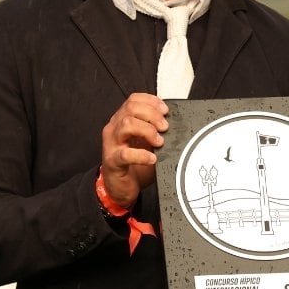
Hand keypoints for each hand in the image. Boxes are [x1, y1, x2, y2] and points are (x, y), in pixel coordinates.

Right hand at [100, 93, 168, 207]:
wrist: (120, 188)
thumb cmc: (135, 164)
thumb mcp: (147, 144)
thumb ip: (156, 132)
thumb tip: (177, 125)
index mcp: (122, 121)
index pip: (133, 100)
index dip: (151, 101)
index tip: (166, 110)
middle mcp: (114, 129)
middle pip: (131, 108)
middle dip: (152, 115)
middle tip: (165, 127)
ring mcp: (111, 144)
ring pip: (127, 124)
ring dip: (148, 131)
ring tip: (159, 142)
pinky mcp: (112, 161)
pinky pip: (125, 154)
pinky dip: (141, 155)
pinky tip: (152, 158)